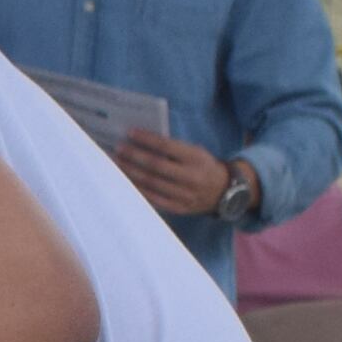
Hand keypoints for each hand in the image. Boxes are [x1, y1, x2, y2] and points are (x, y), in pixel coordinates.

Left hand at [113, 129, 239, 220]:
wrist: (224, 192)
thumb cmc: (204, 166)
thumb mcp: (196, 152)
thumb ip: (174, 148)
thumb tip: (144, 141)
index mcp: (196, 158)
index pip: (166, 146)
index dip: (147, 139)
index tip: (130, 132)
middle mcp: (190, 177)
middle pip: (155, 166)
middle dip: (134, 157)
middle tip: (118, 149)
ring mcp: (184, 195)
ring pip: (152, 184)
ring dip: (131, 173)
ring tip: (117, 164)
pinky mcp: (179, 208)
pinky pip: (154, 200)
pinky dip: (138, 190)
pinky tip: (126, 183)